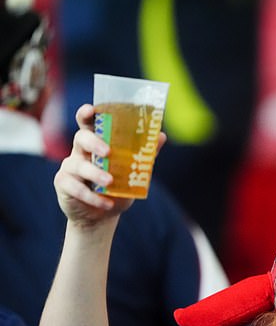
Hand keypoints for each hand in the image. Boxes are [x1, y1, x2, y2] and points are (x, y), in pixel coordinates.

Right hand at [53, 104, 165, 227]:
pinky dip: (92, 196)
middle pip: (80, 138)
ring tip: (110, 182)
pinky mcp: (64, 185)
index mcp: (96, 144)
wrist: (102, 216)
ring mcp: (70, 168)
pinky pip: (75, 188)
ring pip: (78, 165)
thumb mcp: (132, 171)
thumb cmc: (117, 188)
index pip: (89, 124)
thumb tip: (161, 136)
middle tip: (108, 152)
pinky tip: (106, 203)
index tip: (91, 109)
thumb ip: (144, 154)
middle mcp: (80, 152)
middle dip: (93, 142)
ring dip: (95, 173)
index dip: (87, 114)